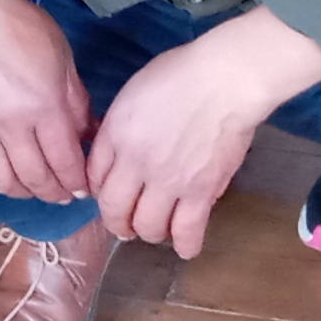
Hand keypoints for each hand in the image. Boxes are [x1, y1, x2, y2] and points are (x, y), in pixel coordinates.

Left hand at [85, 11, 320, 258]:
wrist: (225, 79)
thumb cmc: (183, 73)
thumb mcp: (135, 91)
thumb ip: (121, 125)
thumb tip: (121, 151)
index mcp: (116, 134)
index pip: (95, 177)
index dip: (100, 191)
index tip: (110, 194)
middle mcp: (135, 163)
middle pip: (114, 209)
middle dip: (117, 222)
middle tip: (126, 224)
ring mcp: (168, 181)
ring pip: (147, 227)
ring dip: (149, 232)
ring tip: (156, 229)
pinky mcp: (200, 193)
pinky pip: (187, 232)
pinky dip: (184, 245)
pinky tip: (185, 247)